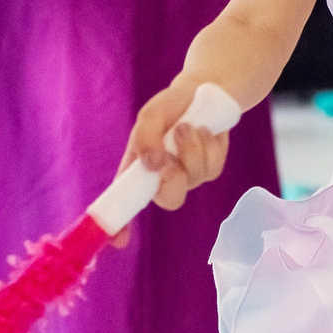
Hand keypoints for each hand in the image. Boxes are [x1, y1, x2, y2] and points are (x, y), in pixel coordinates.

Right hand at [120, 78, 230, 214]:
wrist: (203, 93)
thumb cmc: (170, 107)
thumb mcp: (151, 115)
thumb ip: (145, 137)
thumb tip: (152, 164)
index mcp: (139, 169)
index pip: (126, 201)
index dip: (120, 224)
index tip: (119, 239)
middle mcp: (162, 178)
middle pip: (169, 200)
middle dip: (173, 179)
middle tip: (170, 156)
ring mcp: (189, 176)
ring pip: (194, 177)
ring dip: (191, 148)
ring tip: (187, 125)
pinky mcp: (211, 168)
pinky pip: (213, 167)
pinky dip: (209, 145)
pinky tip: (205, 130)